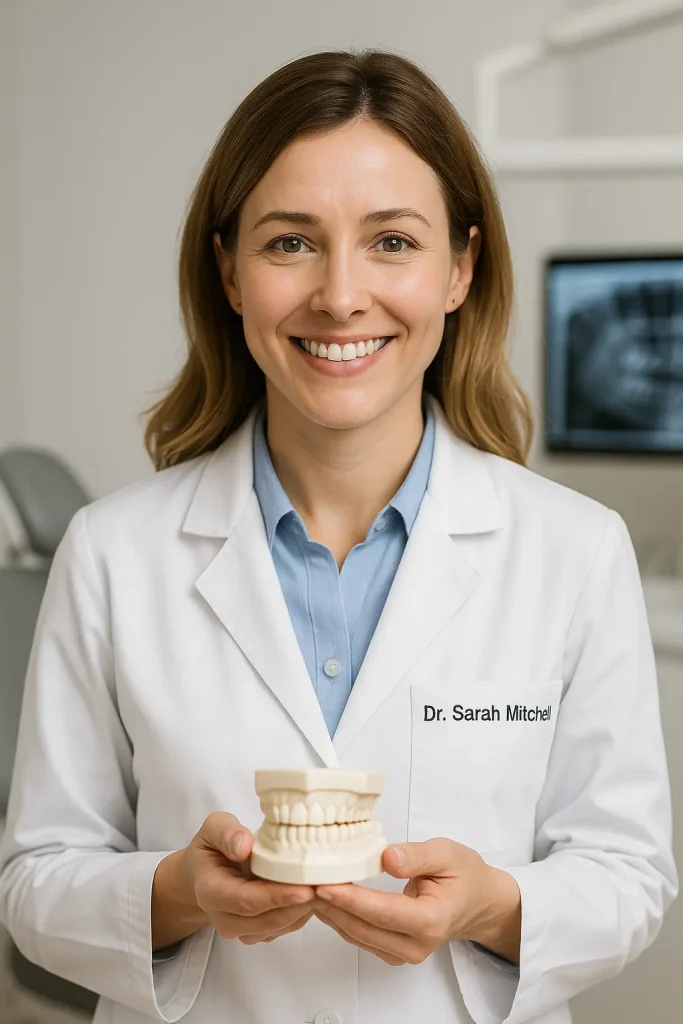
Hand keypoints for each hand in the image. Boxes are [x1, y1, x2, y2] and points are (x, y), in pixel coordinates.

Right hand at [181, 812, 315, 944]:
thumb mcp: (213, 829)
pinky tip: (315, 893)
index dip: (277, 897)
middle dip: (299, 906)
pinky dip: (302, 913)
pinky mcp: (256, 932)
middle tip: (327, 887)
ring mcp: (241, 929)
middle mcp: (224, 918)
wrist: (203, 874)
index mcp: (211, 892)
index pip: (246, 900)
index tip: (305, 889)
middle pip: (266, 919)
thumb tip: (244, 846)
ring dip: (304, 910)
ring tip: (326, 887)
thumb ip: (226, 832)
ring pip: (278, 926)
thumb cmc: (212, 848)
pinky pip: (283, 928)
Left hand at [312, 838, 520, 966]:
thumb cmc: (465, 875)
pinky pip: (361, 939)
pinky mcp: (396, 952)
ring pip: (358, 937)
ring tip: (307, 888)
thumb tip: (387, 858)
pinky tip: (326, 901)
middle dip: (331, 906)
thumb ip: (416, 855)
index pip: (382, 912)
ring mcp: (406, 953)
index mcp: (431, 919)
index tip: (323, 884)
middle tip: (303, 882)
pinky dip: (341, 920)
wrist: (480, 903)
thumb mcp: (447, 853)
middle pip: (364, 928)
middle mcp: (417, 944)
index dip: (350, 899)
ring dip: (331, 914)